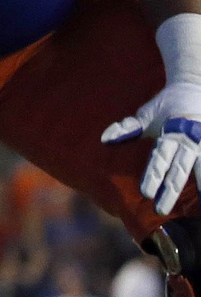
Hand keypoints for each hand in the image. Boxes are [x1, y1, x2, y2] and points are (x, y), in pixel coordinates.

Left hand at [103, 83, 200, 214]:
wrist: (193, 86)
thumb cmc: (165, 105)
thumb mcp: (146, 115)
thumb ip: (128, 129)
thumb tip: (104, 138)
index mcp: (169, 135)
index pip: (159, 159)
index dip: (153, 175)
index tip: (145, 193)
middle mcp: (189, 141)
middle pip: (179, 170)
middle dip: (170, 191)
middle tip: (160, 210)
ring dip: (200, 186)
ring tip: (199, 206)